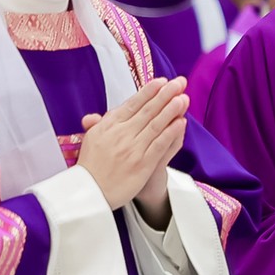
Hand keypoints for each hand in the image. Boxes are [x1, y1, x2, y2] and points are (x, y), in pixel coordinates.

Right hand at [77, 78, 187, 211]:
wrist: (89, 193)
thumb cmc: (91, 166)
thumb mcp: (90, 141)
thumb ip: (98, 126)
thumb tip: (93, 116)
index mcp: (107, 126)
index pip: (132, 105)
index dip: (148, 92)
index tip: (162, 81)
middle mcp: (120, 134)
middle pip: (147, 111)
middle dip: (165, 94)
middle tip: (180, 82)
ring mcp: (132, 149)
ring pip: (155, 125)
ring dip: (171, 110)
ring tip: (184, 97)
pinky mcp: (142, 164)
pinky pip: (159, 145)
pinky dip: (171, 132)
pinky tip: (181, 122)